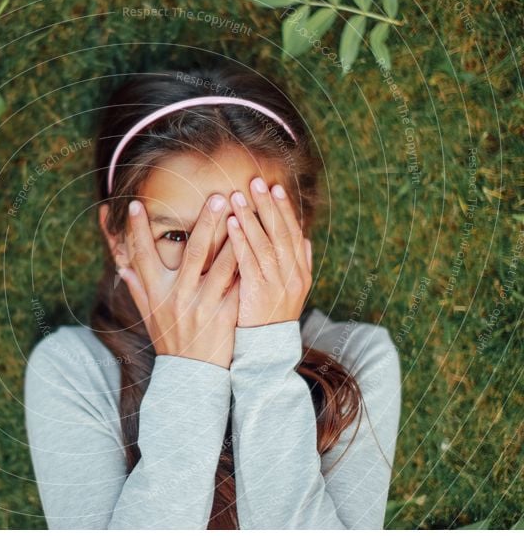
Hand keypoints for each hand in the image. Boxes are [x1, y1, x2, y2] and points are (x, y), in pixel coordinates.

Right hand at [117, 194, 239, 368]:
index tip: (134, 205)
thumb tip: (122, 268)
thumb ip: (137, 290)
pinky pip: (238, 285)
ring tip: (241, 212)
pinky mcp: (225, 315)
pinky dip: (247, 265)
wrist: (191, 376)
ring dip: (232, 236)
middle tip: (216, 196)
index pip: (143, 256)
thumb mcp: (149, 316)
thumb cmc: (169, 342)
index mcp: (157, 294)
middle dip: (204, 222)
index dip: (137, 231)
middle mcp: (178, 297)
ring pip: (221, 265)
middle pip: (193, 253)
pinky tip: (257, 245)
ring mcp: (203, 306)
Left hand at [225, 177, 312, 327]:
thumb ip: (299, 264)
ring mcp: (277, 285)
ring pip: (264, 243)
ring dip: (251, 217)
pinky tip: (230, 224)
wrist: (266, 353)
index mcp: (301, 273)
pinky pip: (248, 261)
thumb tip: (305, 239)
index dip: (284, 210)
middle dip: (268, 205)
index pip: (294, 234)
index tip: (276, 188)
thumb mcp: (291, 292)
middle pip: (281, 233)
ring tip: (238, 196)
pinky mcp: (258, 294)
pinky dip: (239, 240)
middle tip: (257, 182)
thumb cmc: (272, 319)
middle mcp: (293, 276)